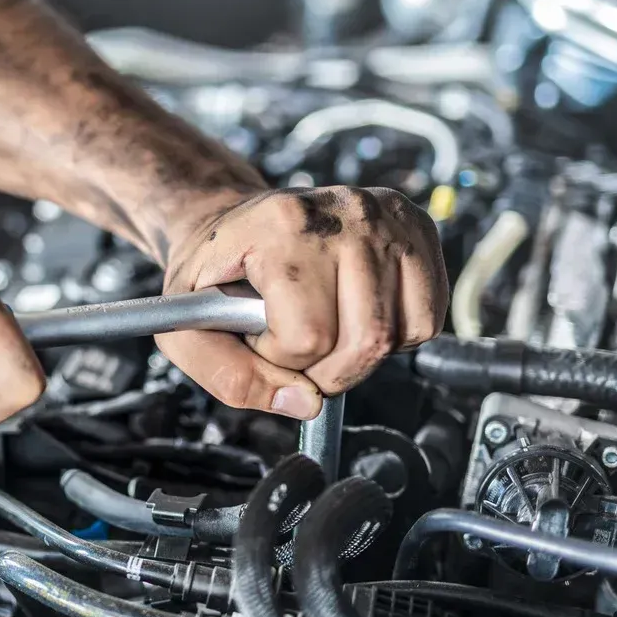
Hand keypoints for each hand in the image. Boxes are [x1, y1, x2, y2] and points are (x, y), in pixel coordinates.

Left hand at [157, 186, 447, 418]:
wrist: (234, 226)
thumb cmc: (212, 275)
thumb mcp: (188, 328)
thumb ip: (228, 375)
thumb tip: (306, 403)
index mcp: (282, 225)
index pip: (308, 335)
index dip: (279, 356)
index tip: (259, 335)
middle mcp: (344, 212)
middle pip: (365, 340)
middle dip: (324, 370)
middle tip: (293, 345)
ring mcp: (387, 216)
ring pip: (398, 335)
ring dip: (357, 354)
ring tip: (320, 324)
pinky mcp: (418, 227)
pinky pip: (428, 318)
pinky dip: (394, 336)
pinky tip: (354, 314)